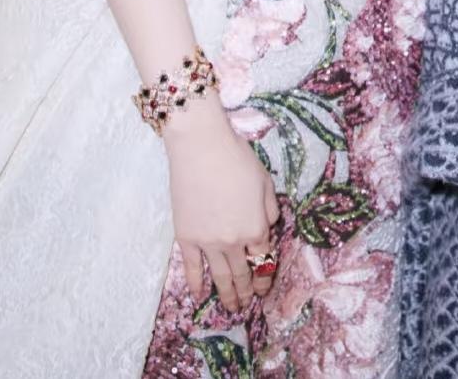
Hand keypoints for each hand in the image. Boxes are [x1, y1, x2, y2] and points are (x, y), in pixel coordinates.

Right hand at [164, 97, 279, 312]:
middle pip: (243, 273)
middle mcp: (234, 242)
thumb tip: (269, 226)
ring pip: (220, 277)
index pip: (264, 258)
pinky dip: (196, 285)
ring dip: (227, 295)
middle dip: (247, 292)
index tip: (264, 287)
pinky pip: (192, 269)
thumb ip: (270, 208)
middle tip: (247, 305)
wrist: (201, 149)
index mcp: (256, 228)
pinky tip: (200, 295)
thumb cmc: (237, 159)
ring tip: (231, 308)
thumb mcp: (265, 181)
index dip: (265, 275)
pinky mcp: (187, 238)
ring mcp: (209, 243)